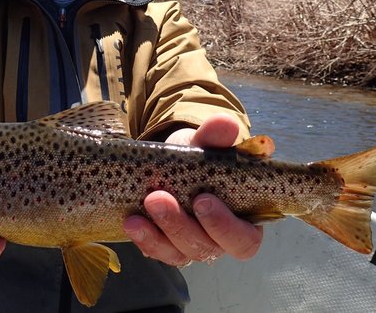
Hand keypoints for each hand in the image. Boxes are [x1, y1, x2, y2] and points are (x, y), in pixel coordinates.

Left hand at [123, 113, 262, 265]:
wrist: (174, 161)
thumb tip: (225, 123)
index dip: (224, 226)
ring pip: (179, 253)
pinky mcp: (166, 246)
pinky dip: (144, 238)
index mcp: (244, 221)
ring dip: (157, 233)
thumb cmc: (201, 157)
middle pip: (206, 247)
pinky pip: (156, 251)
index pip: (244, 239)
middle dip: (179, 224)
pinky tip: (131, 221)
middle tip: (158, 197)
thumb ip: (217, 136)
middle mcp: (219, 240)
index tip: (202, 200)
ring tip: (141, 208)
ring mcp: (191, 246)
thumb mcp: (207, 143)